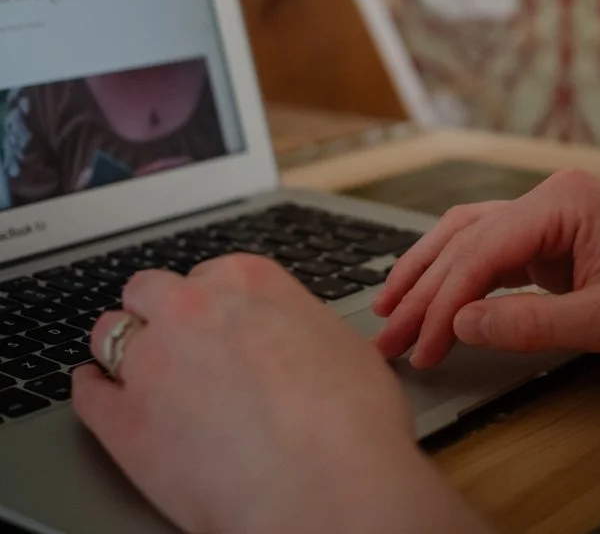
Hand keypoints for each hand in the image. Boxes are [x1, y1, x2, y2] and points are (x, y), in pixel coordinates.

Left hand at [73, 256, 490, 533]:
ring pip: (110, 332)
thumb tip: (297, 342)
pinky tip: (95, 391)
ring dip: (120, 345)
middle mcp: (192, 308)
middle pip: (149, 289)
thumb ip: (300, 329)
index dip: (211, 302)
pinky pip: (85, 393)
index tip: (215, 321)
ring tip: (130, 365)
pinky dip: (90, 389)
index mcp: (248, 281)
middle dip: (158, 311)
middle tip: (172, 339)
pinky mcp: (123, 423)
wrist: (326, 488)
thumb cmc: (351, 423)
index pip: (209, 275)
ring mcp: (152, 362)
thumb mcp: (341, 345)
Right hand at [373, 169, 599, 378]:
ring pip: (468, 236)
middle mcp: (549, 196)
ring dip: (429, 273)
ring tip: (390, 310)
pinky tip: (432, 297)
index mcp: (564, 200)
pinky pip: (490, 251)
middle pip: (465, 236)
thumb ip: (530, 323)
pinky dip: (458, 276)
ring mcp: (547, 213)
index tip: (421, 346)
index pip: (483, 250)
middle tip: (385, 333)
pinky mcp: (548, 236)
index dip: (444, 301)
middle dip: (422, 286)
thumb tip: (458, 324)